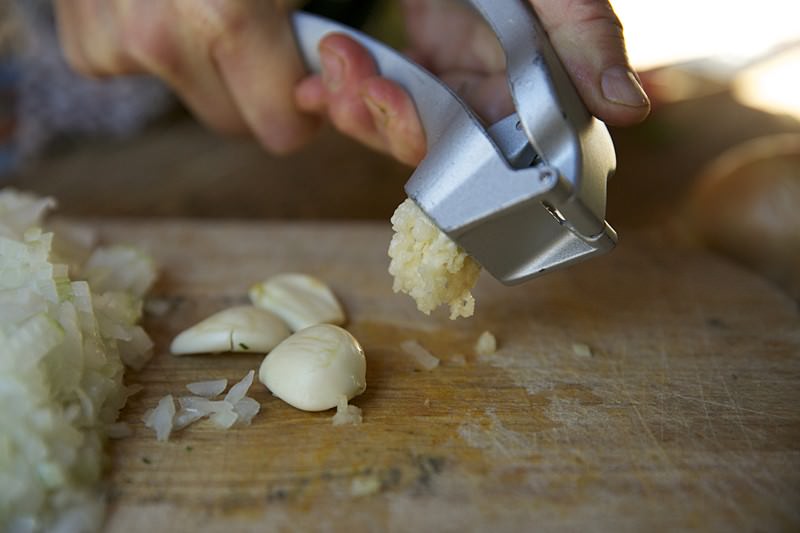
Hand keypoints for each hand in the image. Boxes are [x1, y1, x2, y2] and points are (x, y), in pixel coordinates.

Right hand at [54, 0, 318, 153]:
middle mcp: (158, 36)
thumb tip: (341, 79)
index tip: (304, 77)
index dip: (300, 107)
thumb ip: (318, 23)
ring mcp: (113, 40)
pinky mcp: (82, 42)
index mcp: (224, 15)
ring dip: (203, 61)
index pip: (278, 127)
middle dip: (252, 88)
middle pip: (230, 120)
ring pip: (186, 94)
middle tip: (258, 30)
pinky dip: (155, 44)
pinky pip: (143, 73)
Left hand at [296, 0, 650, 164]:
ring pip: (404, 125)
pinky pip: (378, 95)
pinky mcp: (418, 53)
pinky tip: (319, 84)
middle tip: (370, 87)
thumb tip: (627, 109)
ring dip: (361, 107)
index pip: (510, 142)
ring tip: (340, 58)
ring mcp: (452, 69)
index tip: (420, 126)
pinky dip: (343, 93)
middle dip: (396, 124)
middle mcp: (495, 79)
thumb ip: (584, 31)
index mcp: (537, 68)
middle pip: (445, 142)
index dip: (466, 156)